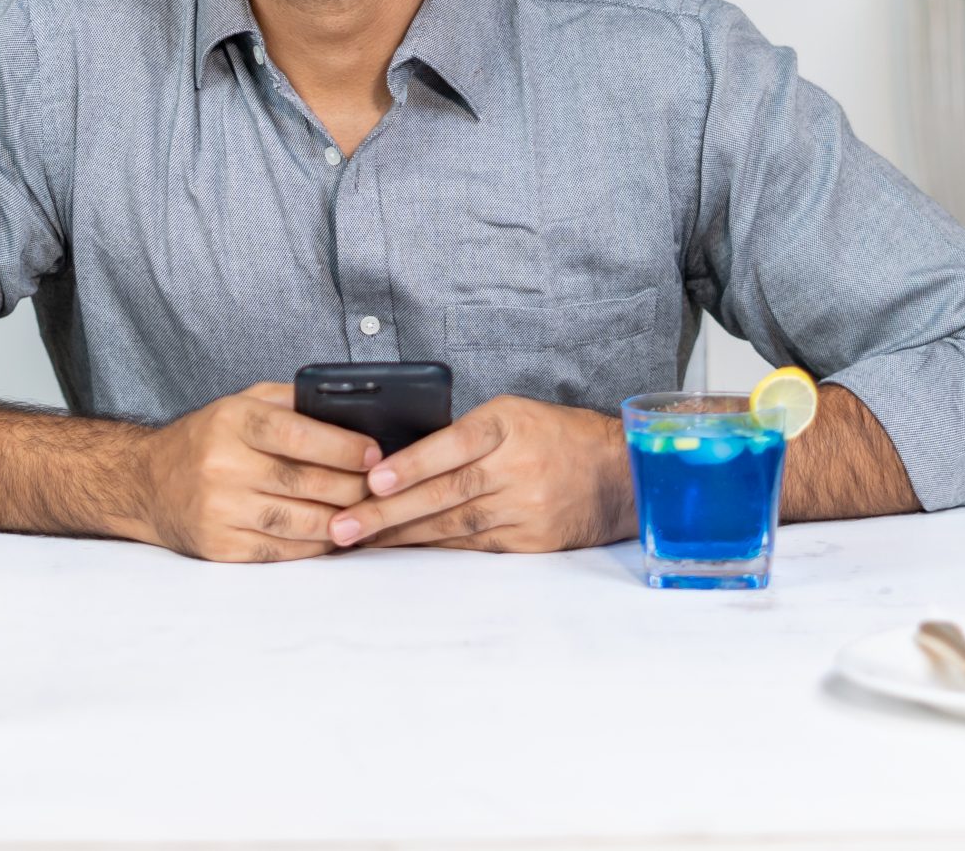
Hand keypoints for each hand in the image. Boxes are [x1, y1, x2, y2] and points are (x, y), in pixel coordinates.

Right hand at [135, 383, 380, 562]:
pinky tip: (332, 535)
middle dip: (353, 487)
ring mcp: (219, 510)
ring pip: (299, 522)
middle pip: (306, 483)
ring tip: (363, 513)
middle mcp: (222, 465)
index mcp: (232, 422)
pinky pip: (281, 551)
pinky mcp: (220, 546)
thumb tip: (352, 408)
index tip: (374, 454)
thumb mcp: (242, 403)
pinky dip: (314, 546)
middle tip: (379, 488)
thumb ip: (292, 401)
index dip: (344, 447)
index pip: (299, 434)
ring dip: (341, 521)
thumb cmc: (208, 439)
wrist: (147, 484)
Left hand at [329, 395, 632, 552]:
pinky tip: (403, 550)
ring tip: (359, 541)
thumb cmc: (556, 436)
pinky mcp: (530, 542)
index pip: (454, 445)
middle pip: (445, 494)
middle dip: (388, 512)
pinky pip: (472, 547)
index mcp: (508, 426)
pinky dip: (434, 548)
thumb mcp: (513, 414)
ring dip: (401, 535)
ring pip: (453, 526)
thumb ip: (464, 433)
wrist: (620, 474)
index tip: (375, 478)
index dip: (413, 463)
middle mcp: (517, 469)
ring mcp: (525, 510)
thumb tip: (398, 458)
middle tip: (345, 525)